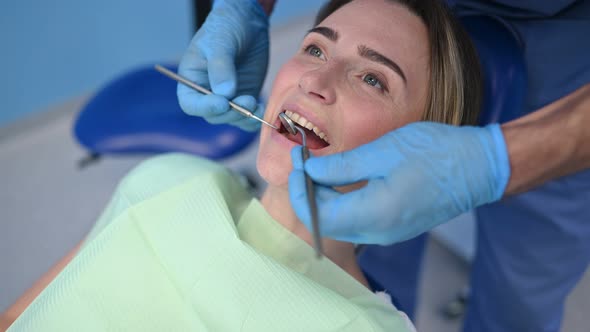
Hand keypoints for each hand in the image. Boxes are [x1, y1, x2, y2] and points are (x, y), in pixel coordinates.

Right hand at [177, 0, 268, 130]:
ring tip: (256, 104)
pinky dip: (256, 119)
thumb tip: (225, 93)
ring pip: (232, 118)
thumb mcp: (220, 43)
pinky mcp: (244, 99)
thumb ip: (221, 67)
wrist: (247, 23)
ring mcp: (227, 98)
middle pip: (214, 115)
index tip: (223, 103)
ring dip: (245, 116)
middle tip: (247, 101)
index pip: (191, 104)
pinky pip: (248, 117)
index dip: (205, 108)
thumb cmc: (226, 28)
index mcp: (191, 80)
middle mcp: (207, 93)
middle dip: (231, 112)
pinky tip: (263, 110)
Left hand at [289, 122, 510, 244]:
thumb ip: (341, 166)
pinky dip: (341, 201)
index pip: (317, 215)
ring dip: (323, 197)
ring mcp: (388, 233)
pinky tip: (340, 178)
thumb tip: (308, 171)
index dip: (298, 191)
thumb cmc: (437, 153)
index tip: (296, 163)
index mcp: (375, 214)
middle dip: (307, 193)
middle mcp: (379, 232)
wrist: (480, 167)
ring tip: (319, 166)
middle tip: (304, 160)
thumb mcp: (382, 152)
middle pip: (326, 221)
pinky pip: (357, 219)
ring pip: (340, 222)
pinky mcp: (394, 227)